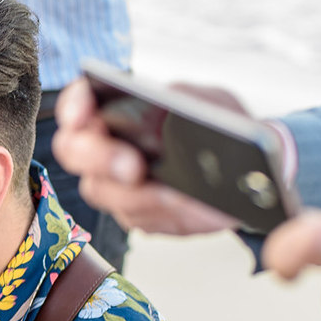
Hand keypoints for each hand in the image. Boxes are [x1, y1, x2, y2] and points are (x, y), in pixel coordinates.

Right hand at [51, 78, 243, 234]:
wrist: (247, 167)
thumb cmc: (220, 125)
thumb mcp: (210, 101)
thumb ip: (186, 101)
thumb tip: (170, 115)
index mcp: (116, 109)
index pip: (77, 103)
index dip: (73, 108)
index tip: (83, 117)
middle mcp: (106, 147)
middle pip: (75, 152)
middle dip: (101, 159)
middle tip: (133, 168)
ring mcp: (116, 186)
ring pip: (107, 194)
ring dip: (139, 196)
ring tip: (174, 195)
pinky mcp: (138, 216)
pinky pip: (142, 219)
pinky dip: (167, 214)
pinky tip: (190, 208)